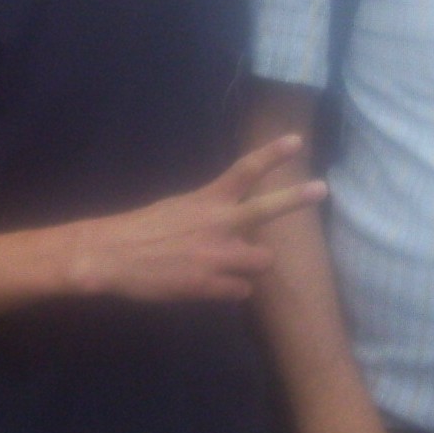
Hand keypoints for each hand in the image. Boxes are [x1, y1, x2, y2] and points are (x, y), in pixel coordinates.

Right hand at [67, 135, 325, 303]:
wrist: (111, 256)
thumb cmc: (142, 229)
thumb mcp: (178, 207)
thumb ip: (211, 211)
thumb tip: (237, 219)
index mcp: (207, 200)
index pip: (245, 170)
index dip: (272, 154)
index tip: (296, 141)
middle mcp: (218, 223)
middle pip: (266, 209)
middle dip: (296, 198)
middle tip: (321, 188)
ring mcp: (216, 255)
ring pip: (262, 260)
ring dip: (253, 265)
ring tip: (232, 266)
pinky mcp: (209, 285)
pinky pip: (242, 291)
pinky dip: (233, 289)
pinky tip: (214, 286)